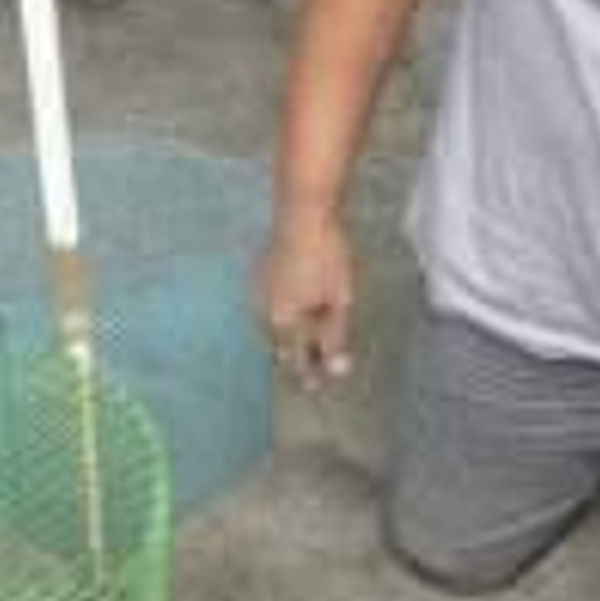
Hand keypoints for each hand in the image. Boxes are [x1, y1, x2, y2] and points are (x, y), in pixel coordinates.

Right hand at [257, 210, 356, 388]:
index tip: (315, 388)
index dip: (306, 376)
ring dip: (292, 336)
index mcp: (283, 321)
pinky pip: (275, 306)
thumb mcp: (338, 301)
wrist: (304, 212)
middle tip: (314, 368)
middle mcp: (265, 310)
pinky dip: (289, 315)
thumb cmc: (326, 256)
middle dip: (296, 357)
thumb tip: (335, 369)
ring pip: (277, 325)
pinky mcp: (264, 274)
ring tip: (309, 341)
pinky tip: (300, 309)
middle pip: (281, 345)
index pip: (294, 361)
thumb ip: (334, 336)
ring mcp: (261, 291)